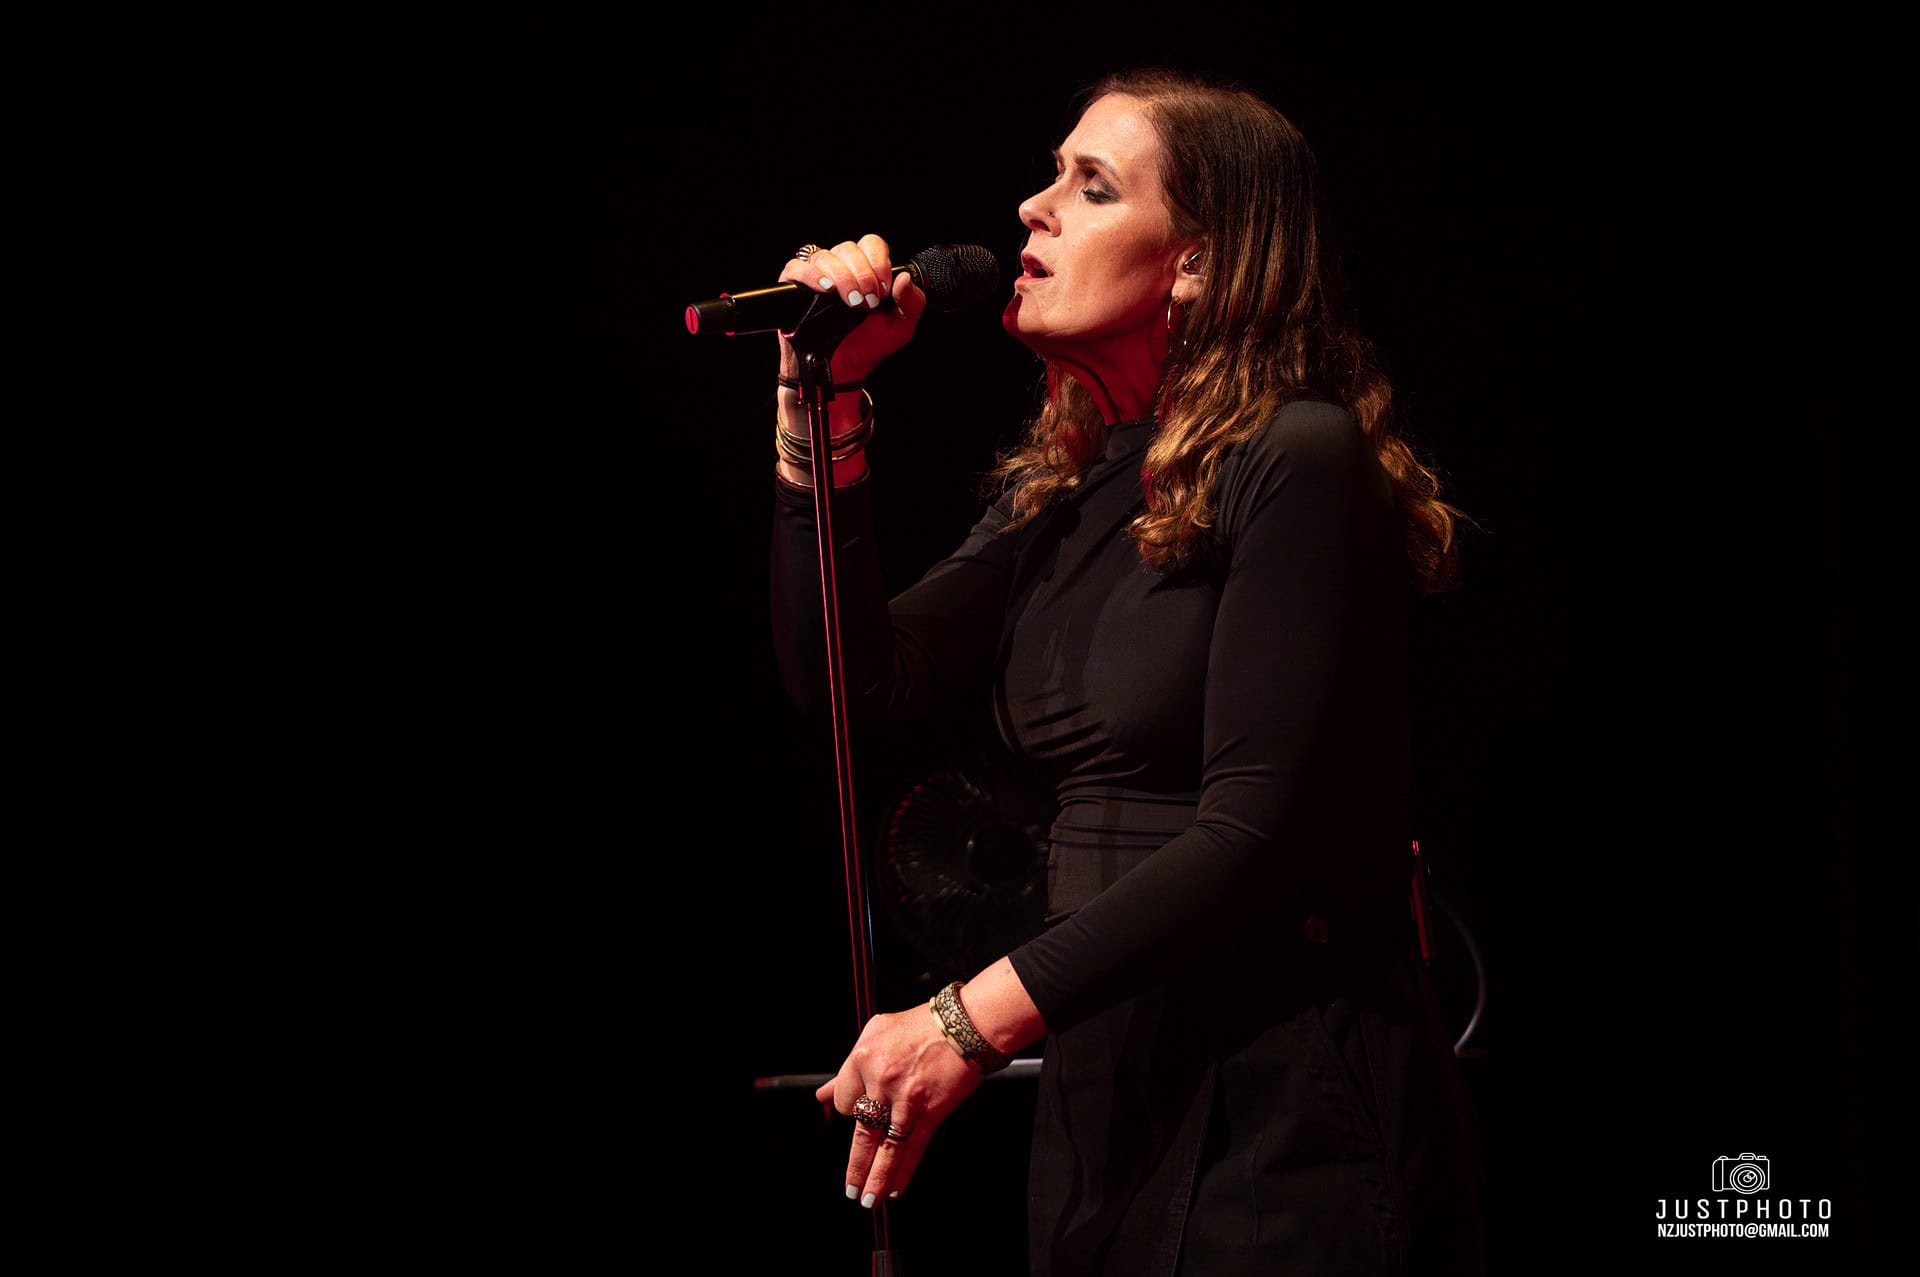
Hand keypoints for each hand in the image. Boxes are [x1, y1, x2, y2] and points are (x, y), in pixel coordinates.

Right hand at [776, 234, 924, 384]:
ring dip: (842, 278)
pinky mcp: (794, 287)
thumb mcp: (900, 327)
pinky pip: (797, 268)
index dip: (878, 262)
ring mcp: (817, 276)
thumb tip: (904, 278)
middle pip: (848, 248)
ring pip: (825, 257)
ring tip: (850, 303)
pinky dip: (811, 275)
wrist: (843, 370)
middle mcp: (841, 268)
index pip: (871, 244)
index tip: (882, 289)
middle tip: (868, 302)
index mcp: (866, 270)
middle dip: (862, 274)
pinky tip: (825, 289)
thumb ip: (912, 301)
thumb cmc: (868, 346)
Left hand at [815, 1002, 982, 1205]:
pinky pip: (912, 1148)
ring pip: (885, 1147)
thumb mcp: (876, 1034)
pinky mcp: (930, 1111)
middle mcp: (880, 1079)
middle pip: (861, 1132)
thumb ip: (849, 1069)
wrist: (963, 1026)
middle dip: (856, 1166)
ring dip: (875, 1178)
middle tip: (849, 1189)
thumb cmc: (921, 1026)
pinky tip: (895, 1188)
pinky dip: (903, 1171)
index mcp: (863, 1058)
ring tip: (868, 1199)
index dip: (850, 1110)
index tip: (857, 1118)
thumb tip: (824, 1094)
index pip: (843, 1100)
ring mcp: (904, 1098)